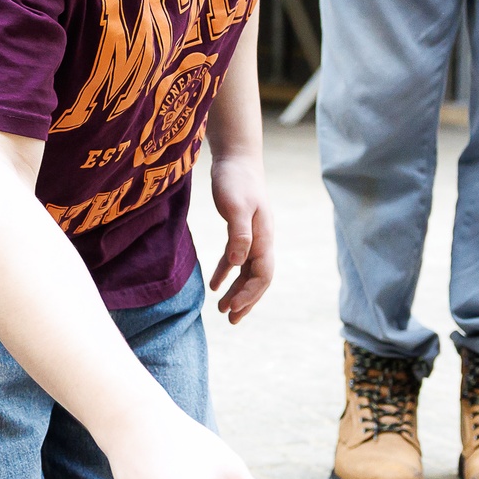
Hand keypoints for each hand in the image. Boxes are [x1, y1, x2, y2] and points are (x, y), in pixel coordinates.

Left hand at [205, 152, 273, 323]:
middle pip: (258, 279)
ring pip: (248, 272)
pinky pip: (236, 259)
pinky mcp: (240, 230)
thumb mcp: (235, 206)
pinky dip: (227, 273)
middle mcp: (262, 240)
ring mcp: (253, 236)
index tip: (232, 309)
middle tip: (231, 320)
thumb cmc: (236, 180)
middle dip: (247, 301)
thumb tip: (238, 263)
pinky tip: (215, 286)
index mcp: (263, 238)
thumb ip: (239, 234)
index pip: (262, 275)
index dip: (250, 294)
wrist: (237, 158)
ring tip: (222, 310)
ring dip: (237, 291)